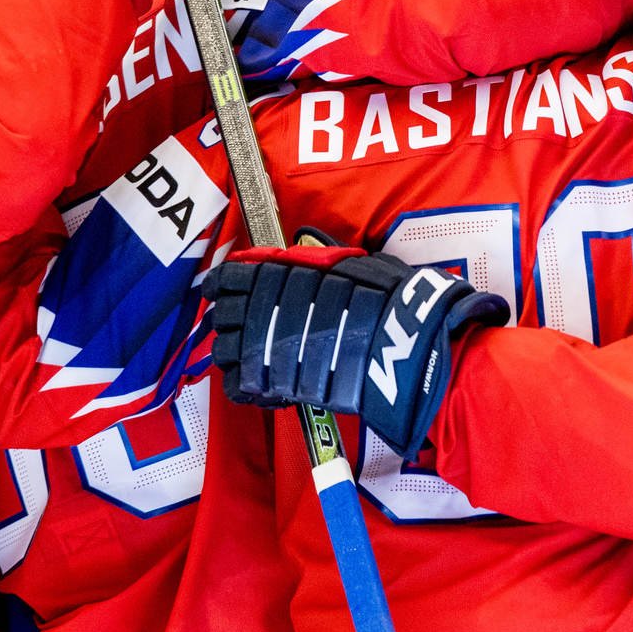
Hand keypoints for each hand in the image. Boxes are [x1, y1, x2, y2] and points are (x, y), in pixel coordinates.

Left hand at [203, 243, 509, 456]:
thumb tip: (308, 246)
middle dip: (223, 319)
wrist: (413, 348)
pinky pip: (242, 386)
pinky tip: (256, 381)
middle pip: (223, 314)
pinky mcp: (284, 384)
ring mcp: (276, 348)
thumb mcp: (361, 266)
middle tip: (230, 323)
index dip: (221, 283)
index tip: (219, 287)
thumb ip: (326, 260)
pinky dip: (243, 384)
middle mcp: (274, 309)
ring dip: (230, 351)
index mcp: (289, 274)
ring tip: (243, 354)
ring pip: (226, 350)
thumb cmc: (395, 303)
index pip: (234, 275)